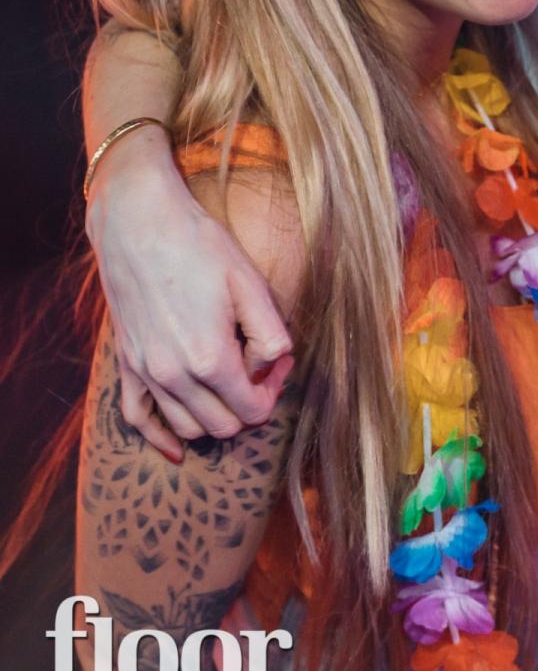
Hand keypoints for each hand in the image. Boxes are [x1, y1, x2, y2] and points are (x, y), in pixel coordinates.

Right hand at [85, 131, 292, 458]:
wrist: (140, 222)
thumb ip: (270, 335)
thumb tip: (274, 366)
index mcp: (210, 359)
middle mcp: (174, 376)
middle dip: (248, 407)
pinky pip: (138, 420)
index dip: (273, 392)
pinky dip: (160, 438)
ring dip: (214, 419)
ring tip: (229, 384)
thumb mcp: (251, 284)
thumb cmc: (200, 246)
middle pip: (222, 426)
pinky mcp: (126, 364)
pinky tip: (176, 447)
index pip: (252, 411)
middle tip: (258, 370)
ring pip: (187, 428)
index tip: (277, 362)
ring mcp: (146, 373)